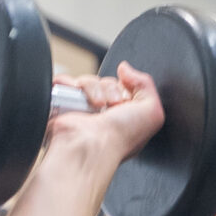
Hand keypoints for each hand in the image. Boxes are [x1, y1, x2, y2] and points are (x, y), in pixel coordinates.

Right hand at [45, 61, 164, 166]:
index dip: (127, 87)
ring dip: (92, 87)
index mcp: (125, 116)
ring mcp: (82, 109)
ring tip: (95, 104)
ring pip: (86, 80)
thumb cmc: (121, 138)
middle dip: (110, 88)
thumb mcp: (152, 112)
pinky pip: (63, 83)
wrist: (93, 146)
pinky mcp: (62, 105)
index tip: (126, 100)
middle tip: (112, 105)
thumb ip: (146, 84)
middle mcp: (103, 114)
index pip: (125, 88)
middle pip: (106, 81)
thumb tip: (125, 69)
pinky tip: (76, 99)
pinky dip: (68, 84)